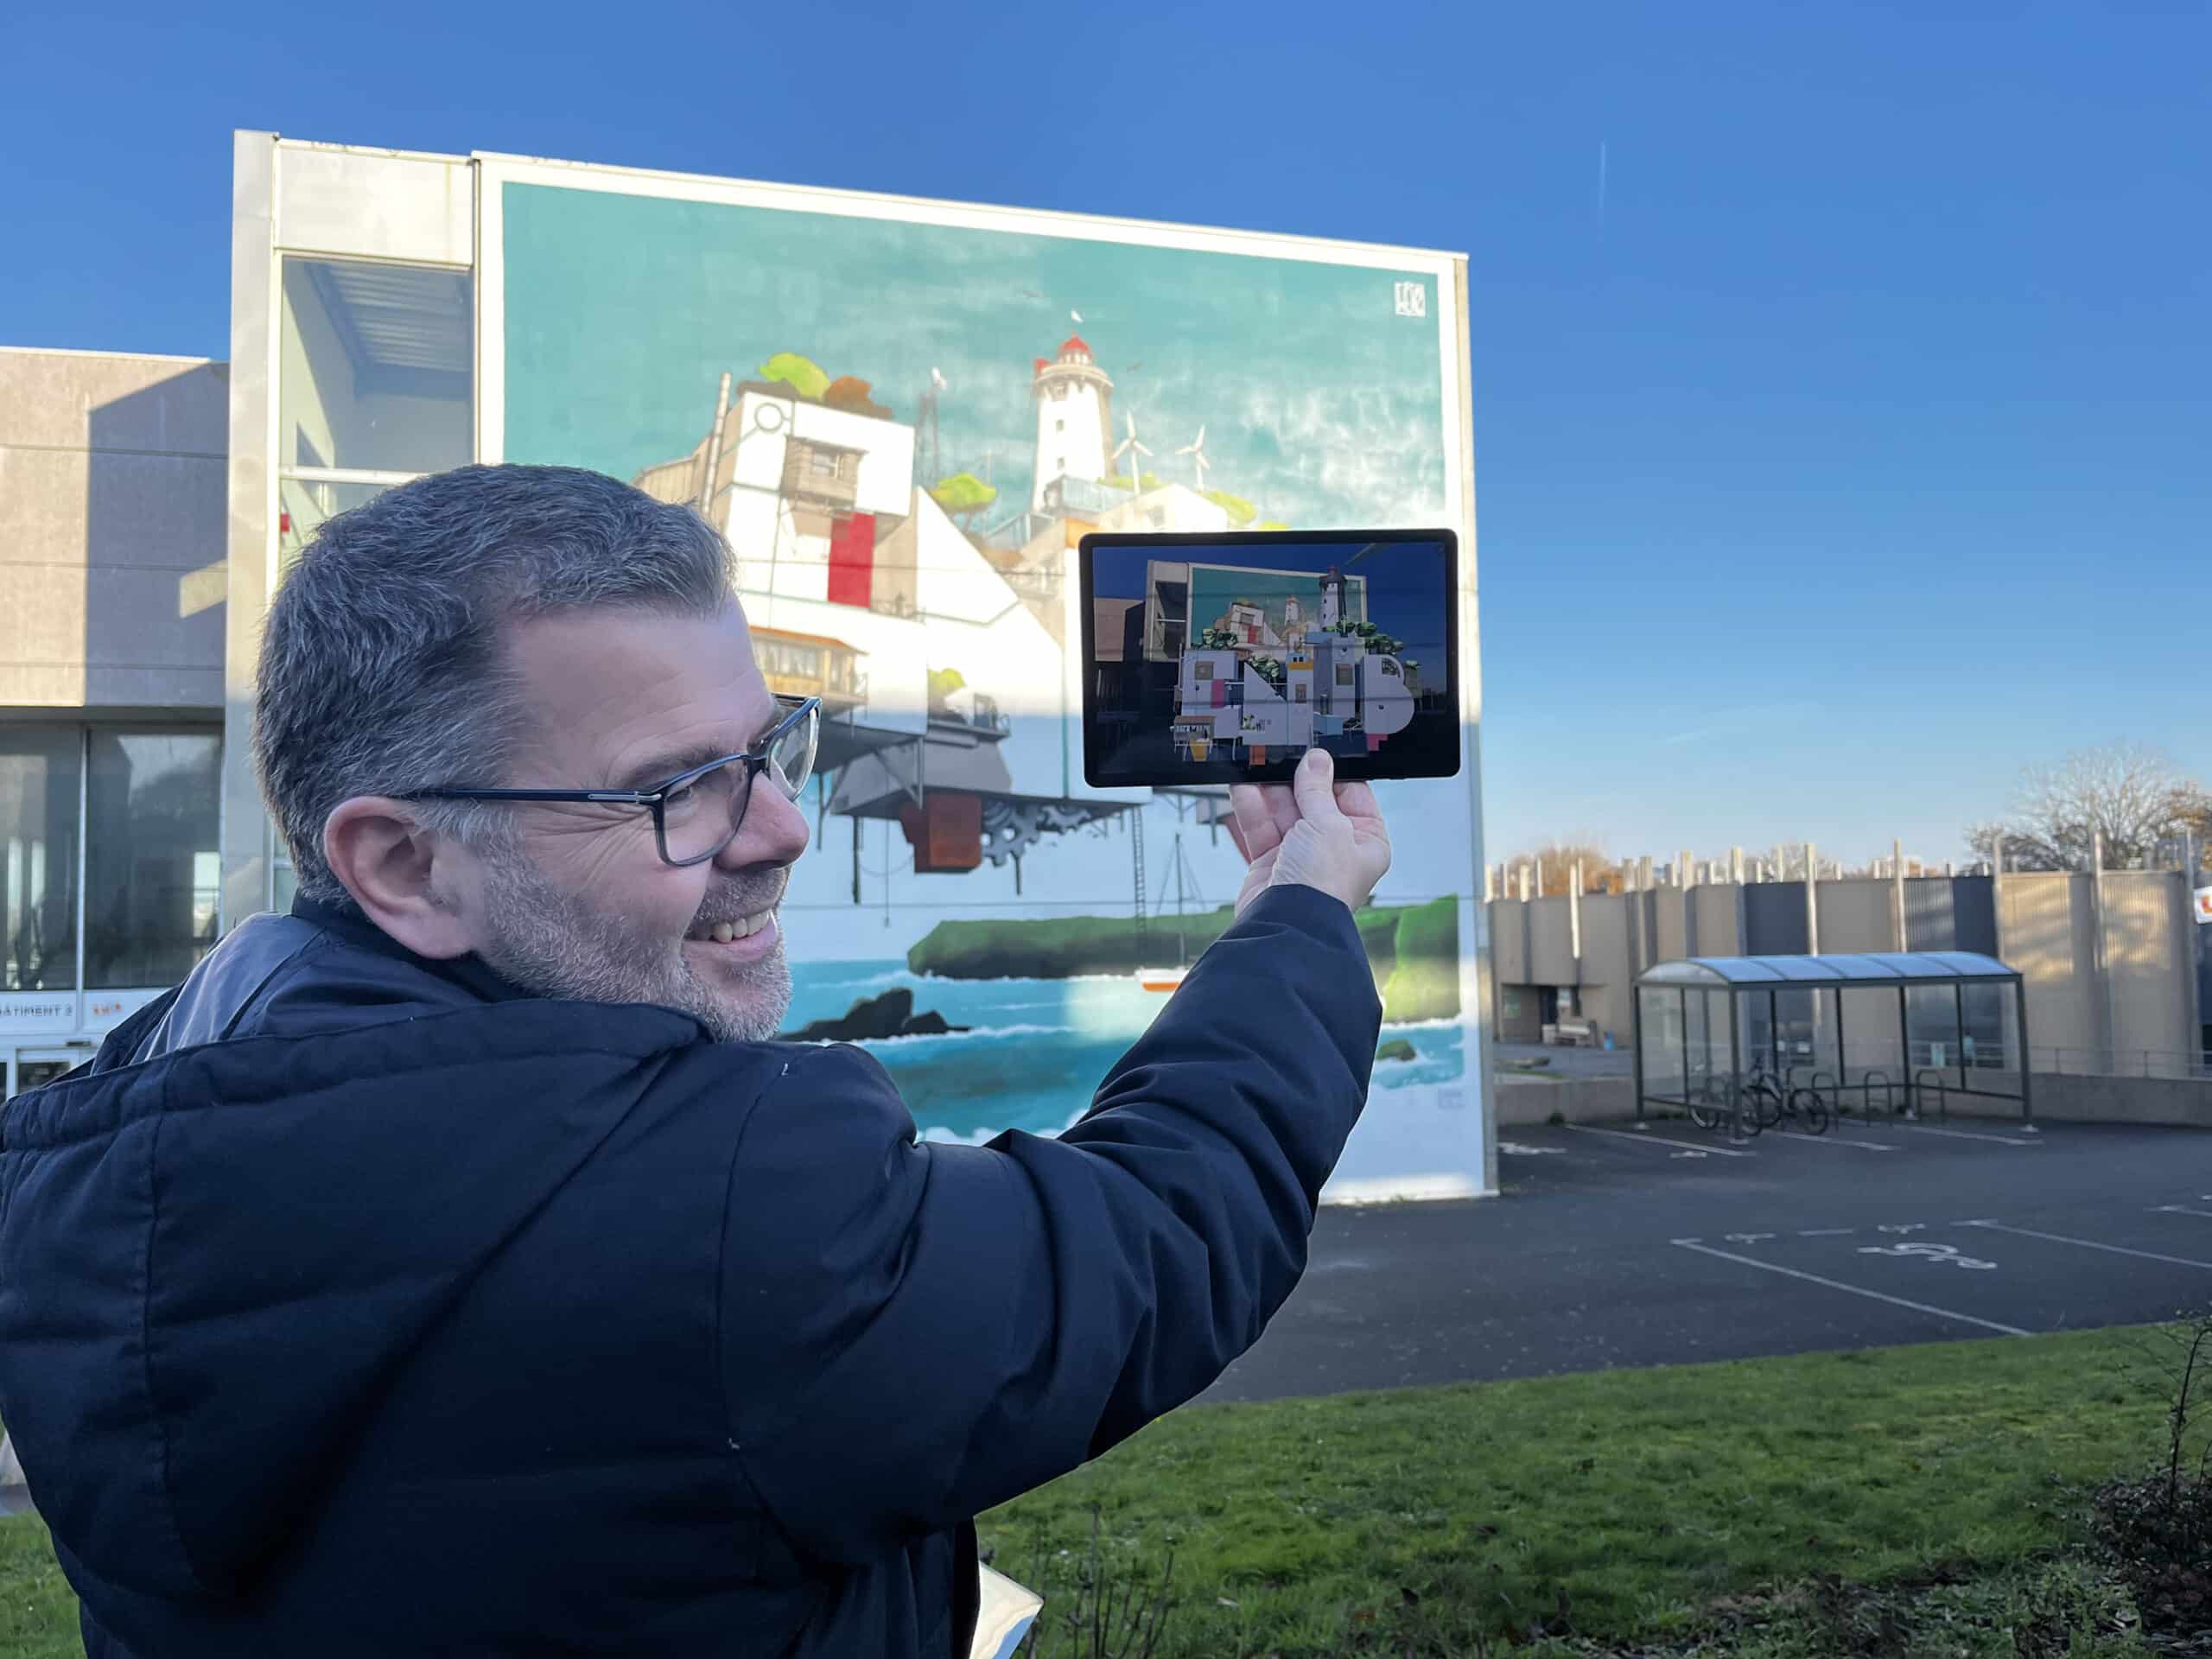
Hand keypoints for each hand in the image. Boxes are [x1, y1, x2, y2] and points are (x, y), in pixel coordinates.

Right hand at [1225, 748, 1392, 916]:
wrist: (1287, 923)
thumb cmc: (1323, 884)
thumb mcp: (1328, 825)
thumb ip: (1318, 790)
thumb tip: (1317, 761)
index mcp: (1366, 841)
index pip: (1351, 795)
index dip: (1332, 774)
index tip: (1315, 754)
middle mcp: (1335, 848)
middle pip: (1314, 801)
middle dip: (1295, 780)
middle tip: (1281, 755)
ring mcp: (1302, 855)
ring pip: (1284, 812)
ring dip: (1270, 791)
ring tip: (1256, 765)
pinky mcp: (1272, 863)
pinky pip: (1262, 828)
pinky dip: (1252, 808)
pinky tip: (1242, 786)